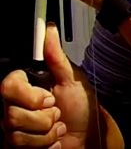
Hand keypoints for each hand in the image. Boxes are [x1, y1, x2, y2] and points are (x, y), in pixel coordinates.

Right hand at [1, 25, 90, 148]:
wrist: (87, 136)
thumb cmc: (81, 108)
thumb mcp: (72, 79)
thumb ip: (57, 57)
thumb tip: (49, 29)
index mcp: (27, 87)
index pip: (8, 86)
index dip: (29, 95)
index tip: (48, 98)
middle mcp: (16, 106)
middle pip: (10, 114)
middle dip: (43, 117)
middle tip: (57, 113)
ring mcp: (15, 128)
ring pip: (15, 133)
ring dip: (46, 133)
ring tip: (58, 126)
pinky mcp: (17, 145)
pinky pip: (20, 147)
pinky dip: (44, 144)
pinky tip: (53, 140)